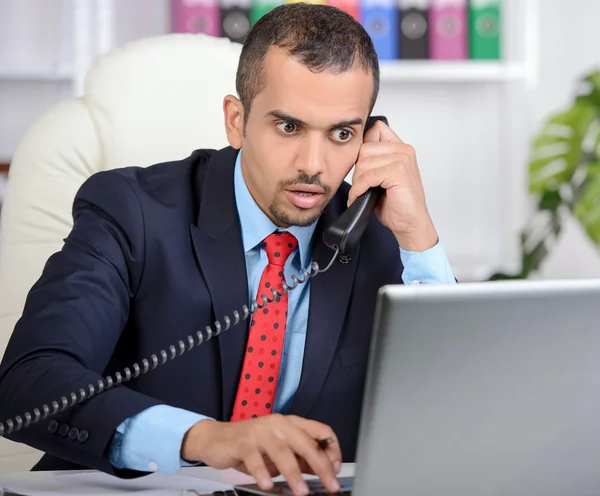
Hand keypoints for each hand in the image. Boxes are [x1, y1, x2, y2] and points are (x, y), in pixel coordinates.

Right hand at [181, 414, 341, 495]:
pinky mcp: (243, 442)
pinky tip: (268, 485)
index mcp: (291, 423)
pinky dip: (263, 473)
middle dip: (321, 465)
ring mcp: (261, 432)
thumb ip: (299, 456)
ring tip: (302, 492)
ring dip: (294, 473)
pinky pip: (256, 459)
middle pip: (306, 442)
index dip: (332, 449)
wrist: (216, 439)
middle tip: (330, 485)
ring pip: (283, 451)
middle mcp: (278, 424)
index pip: (320, 430)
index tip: (337, 468)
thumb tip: (323, 469)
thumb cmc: (250, 445)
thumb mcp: (279, 449)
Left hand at [348, 119, 438, 251]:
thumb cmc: (397, 203)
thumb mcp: (382, 177)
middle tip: (362, 186)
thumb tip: (353, 149)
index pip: (376, 130)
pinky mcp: (398, 172)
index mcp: (401, 149)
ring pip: (363, 163)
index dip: (363, 147)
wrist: (410, 223)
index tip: (362, 166)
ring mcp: (402, 160)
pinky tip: (362, 196)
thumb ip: (373, 160)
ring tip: (363, 193)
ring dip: (357, 182)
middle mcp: (404, 151)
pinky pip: (367, 176)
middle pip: (364, 149)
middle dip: (358, 170)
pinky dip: (359, 189)